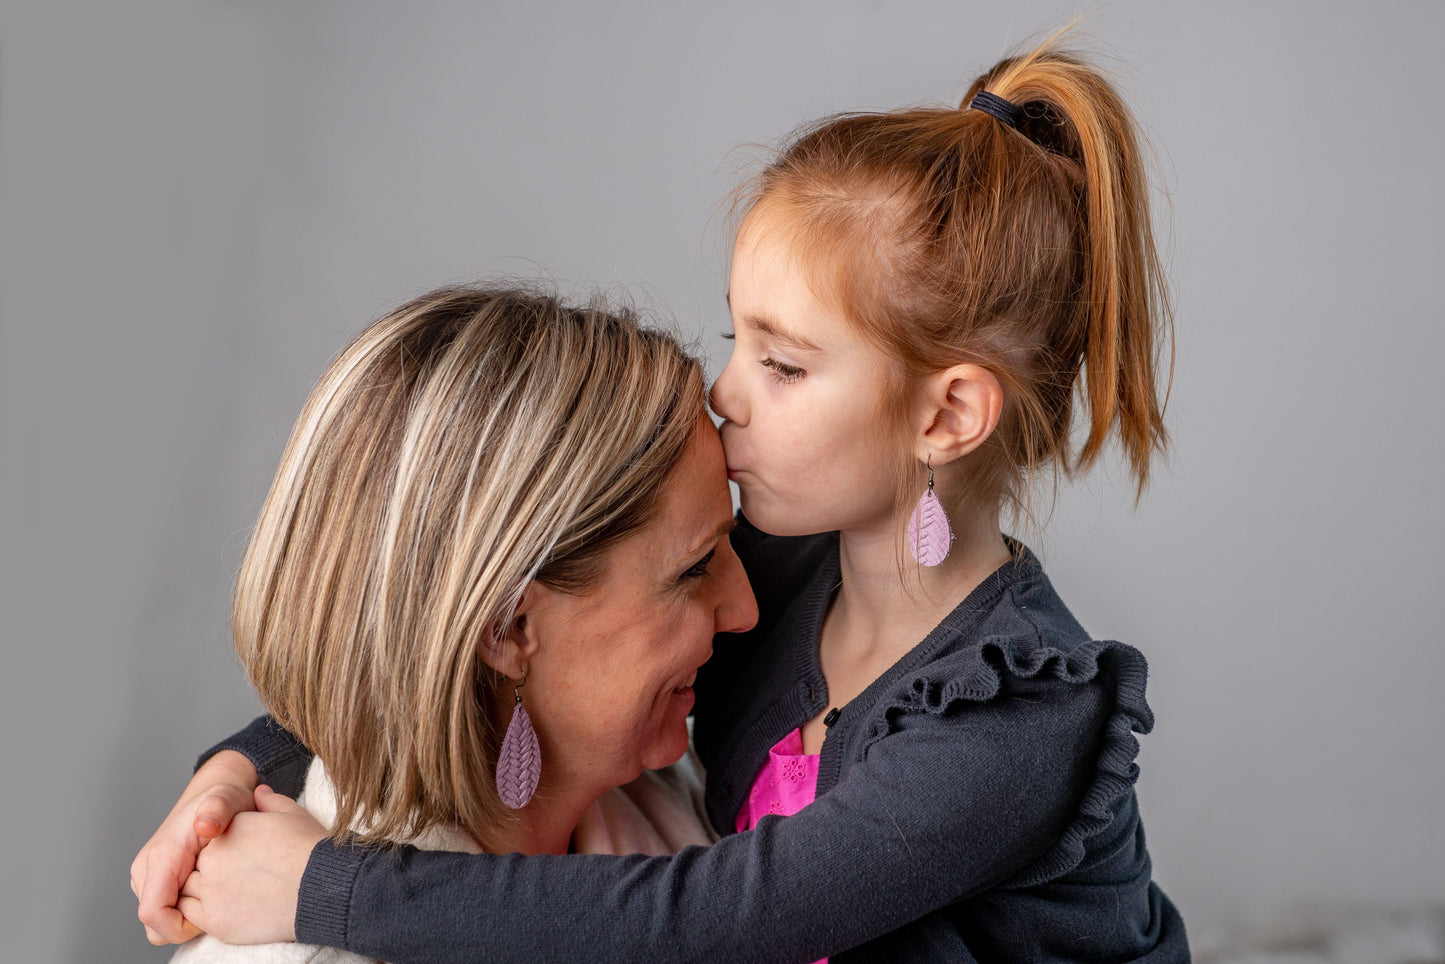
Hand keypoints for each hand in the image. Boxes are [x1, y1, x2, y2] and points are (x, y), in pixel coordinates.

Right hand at [131, 750, 259, 943]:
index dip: (181, 926)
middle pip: (156, 925)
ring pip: (160, 922)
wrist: (213, 796)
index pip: (153, 914)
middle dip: (187, 923)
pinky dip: (187, 911)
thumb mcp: (229, 798)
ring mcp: (146, 878)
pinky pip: (165, 913)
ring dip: (187, 917)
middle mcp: (146, 870)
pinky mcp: (154, 883)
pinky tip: (210, 891)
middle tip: (220, 899)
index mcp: (161, 856)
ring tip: (216, 890)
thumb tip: (205, 825)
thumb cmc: (224, 800)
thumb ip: (218, 809)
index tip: (211, 914)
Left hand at [177, 785, 326, 943]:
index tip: (244, 859)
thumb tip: (259, 792)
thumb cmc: (311, 849)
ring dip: (204, 892)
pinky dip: (201, 913)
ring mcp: (212, 889)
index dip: (226, 850)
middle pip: (198, 864)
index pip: (210, 840)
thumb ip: (270, 801)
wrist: (322, 886)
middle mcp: (213, 856)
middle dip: (213, 870)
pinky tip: (227, 910)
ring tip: (234, 895)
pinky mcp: (215, 919)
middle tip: (240, 879)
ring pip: (189, 890)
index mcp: (228, 828)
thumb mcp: (293, 814)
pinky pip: (191, 915)